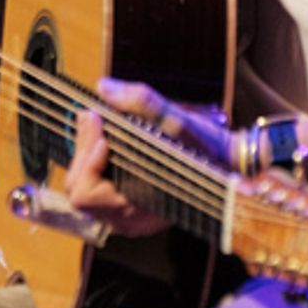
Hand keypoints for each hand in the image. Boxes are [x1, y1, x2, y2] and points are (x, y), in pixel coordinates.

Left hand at [63, 79, 232, 238]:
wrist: (229, 165)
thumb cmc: (206, 147)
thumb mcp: (177, 120)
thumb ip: (141, 101)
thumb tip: (104, 88)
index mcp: (139, 204)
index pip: (86, 192)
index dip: (85, 154)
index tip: (96, 118)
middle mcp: (129, 220)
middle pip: (78, 191)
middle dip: (82, 152)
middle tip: (92, 118)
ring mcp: (127, 220)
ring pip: (83, 193)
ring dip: (85, 158)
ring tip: (97, 128)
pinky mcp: (129, 213)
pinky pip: (96, 194)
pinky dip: (94, 168)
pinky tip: (105, 145)